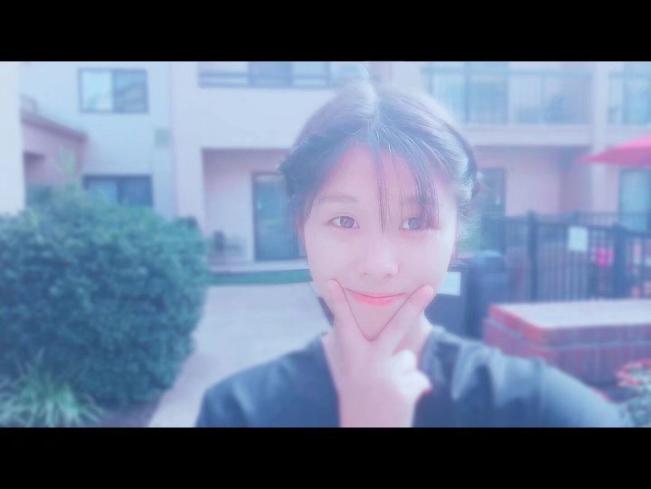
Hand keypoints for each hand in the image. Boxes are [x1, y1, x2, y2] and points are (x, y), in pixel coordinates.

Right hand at [325, 279, 434, 427]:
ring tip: (390, 392)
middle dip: (414, 306)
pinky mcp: (406, 390)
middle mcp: (369, 364)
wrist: (366, 435)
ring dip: (404, 373)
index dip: (338, 302)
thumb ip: (371, 360)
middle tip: (430, 288)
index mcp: (353, 360)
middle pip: (396, 327)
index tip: (333, 282)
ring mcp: (388, 376)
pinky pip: (420, 380)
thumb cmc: (360, 406)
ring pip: (408, 359)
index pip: (345, 325)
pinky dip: (414, 390)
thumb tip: (404, 353)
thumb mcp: (355, 380)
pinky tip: (401, 404)